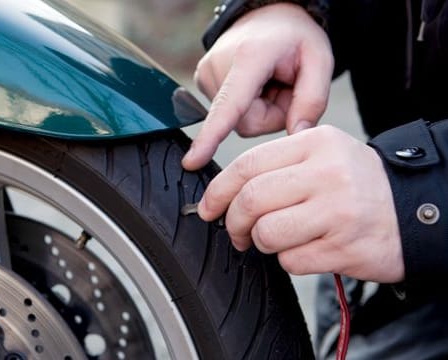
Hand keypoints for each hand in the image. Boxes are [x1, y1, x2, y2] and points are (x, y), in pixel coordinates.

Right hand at [182, 3, 333, 169]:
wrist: (269, 14)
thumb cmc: (294, 36)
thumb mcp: (320, 61)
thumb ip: (312, 100)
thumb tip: (296, 136)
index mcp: (249, 58)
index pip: (229, 105)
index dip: (211, 136)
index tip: (192, 161)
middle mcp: (219, 66)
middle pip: (245, 122)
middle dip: (271, 114)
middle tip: (283, 88)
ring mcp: (206, 73)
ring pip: (237, 121)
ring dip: (259, 109)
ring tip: (269, 82)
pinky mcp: (202, 81)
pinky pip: (229, 114)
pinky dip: (247, 105)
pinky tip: (255, 84)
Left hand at [197, 126, 403, 282]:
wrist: (414, 209)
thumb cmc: (358, 183)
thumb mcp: (323, 154)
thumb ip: (277, 165)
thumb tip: (226, 192)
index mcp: (315, 143)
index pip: (248, 164)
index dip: (218, 189)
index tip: (208, 207)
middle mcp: (326, 173)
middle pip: (251, 199)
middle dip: (233, 221)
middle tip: (234, 231)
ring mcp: (337, 211)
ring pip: (267, 232)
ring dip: (260, 242)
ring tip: (273, 240)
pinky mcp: (344, 247)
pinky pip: (291, 261)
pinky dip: (288, 260)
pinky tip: (305, 249)